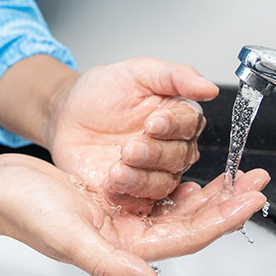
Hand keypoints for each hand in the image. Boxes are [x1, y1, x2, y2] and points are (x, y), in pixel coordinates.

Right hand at [0, 153, 268, 275]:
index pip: (186, 238)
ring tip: (236, 174)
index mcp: (123, 250)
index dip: (222, 219)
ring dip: (209, 192)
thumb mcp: (69, 237)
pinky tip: (193, 173)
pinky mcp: (114, 200)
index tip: (251, 198)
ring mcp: (121, 219)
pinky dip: (177, 181)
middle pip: (189, 223)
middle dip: (226, 203)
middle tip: (256, 180)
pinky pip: (156, 193)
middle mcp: (127, 238)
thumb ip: (111, 265)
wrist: (0, 188)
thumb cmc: (25, 213)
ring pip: (176, 208)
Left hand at [47, 57, 218, 211]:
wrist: (66, 117)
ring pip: (161, 184)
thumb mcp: (137, 72)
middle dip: (154, 154)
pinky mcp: (130, 193)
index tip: (153, 123)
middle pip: (179, 158)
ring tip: (117, 170)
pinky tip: (109, 184)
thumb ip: (175, 76)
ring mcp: (151, 173)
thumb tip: (209, 88)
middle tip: (130, 148)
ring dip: (140, 179)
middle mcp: (170, 148)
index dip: (173, 126)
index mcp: (178, 117)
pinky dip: (125, 197)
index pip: (189, 125)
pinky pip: (137, 203)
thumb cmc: (101, 92)